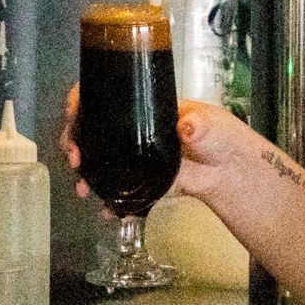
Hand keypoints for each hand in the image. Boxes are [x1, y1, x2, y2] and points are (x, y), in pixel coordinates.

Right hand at [58, 86, 248, 205]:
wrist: (229, 170)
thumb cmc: (219, 136)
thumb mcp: (209, 122)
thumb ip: (197, 124)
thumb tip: (185, 127)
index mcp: (144, 107)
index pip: (104, 95)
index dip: (82, 101)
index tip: (75, 112)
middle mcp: (131, 129)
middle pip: (90, 128)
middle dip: (74, 139)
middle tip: (74, 155)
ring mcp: (133, 156)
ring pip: (97, 159)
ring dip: (84, 172)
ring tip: (82, 186)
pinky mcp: (140, 180)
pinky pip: (117, 189)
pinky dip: (108, 200)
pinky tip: (105, 209)